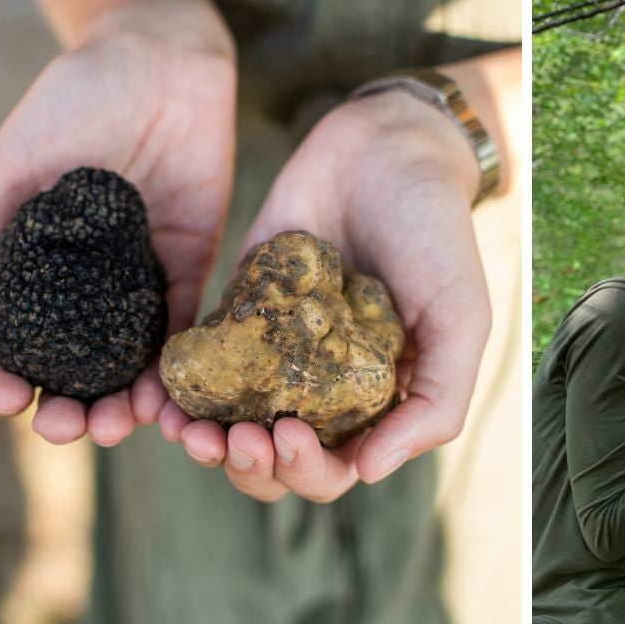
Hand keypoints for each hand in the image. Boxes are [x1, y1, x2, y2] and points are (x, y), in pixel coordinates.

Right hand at [0, 26, 235, 445]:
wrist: (160, 59)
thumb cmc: (75, 100)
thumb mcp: (11, 167)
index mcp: (41, 261)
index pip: (25, 337)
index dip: (15, 378)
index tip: (7, 406)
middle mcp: (93, 278)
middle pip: (83, 362)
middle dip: (73, 405)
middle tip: (65, 431)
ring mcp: (145, 274)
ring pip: (135, 357)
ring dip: (127, 401)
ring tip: (118, 427)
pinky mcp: (195, 262)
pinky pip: (188, 325)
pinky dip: (178, 365)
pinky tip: (168, 395)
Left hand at [162, 87, 491, 501]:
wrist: (386, 151)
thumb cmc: (436, 236)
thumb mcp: (462, 319)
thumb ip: (438, 400)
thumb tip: (369, 472)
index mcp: (377, 402)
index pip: (336, 469)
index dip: (308, 471)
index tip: (289, 433)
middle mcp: (323, 387)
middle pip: (275, 462)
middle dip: (251, 465)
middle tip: (234, 439)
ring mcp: (276, 352)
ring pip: (230, 427)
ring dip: (207, 443)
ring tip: (187, 429)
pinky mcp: (237, 312)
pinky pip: (199, 368)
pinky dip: (178, 393)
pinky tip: (162, 395)